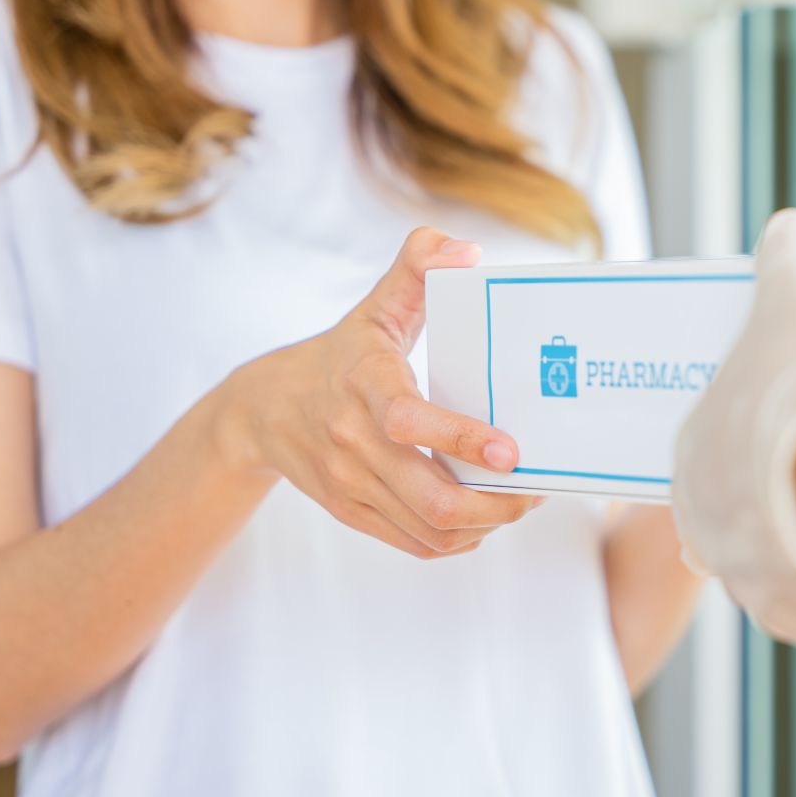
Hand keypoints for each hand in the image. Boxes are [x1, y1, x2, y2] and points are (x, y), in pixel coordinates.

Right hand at [228, 228, 540, 557]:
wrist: (260, 412)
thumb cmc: (338, 354)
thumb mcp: (374, 307)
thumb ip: (418, 268)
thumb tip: (466, 252)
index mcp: (364, 384)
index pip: (409, 421)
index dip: (463, 440)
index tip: (512, 451)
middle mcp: (353, 442)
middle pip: (432, 499)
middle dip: (496, 504)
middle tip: (535, 490)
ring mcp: (352, 484)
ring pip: (431, 530)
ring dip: (485, 524)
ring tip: (518, 503)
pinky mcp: (352, 513)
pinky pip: (415, 544)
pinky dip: (457, 541)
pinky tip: (483, 519)